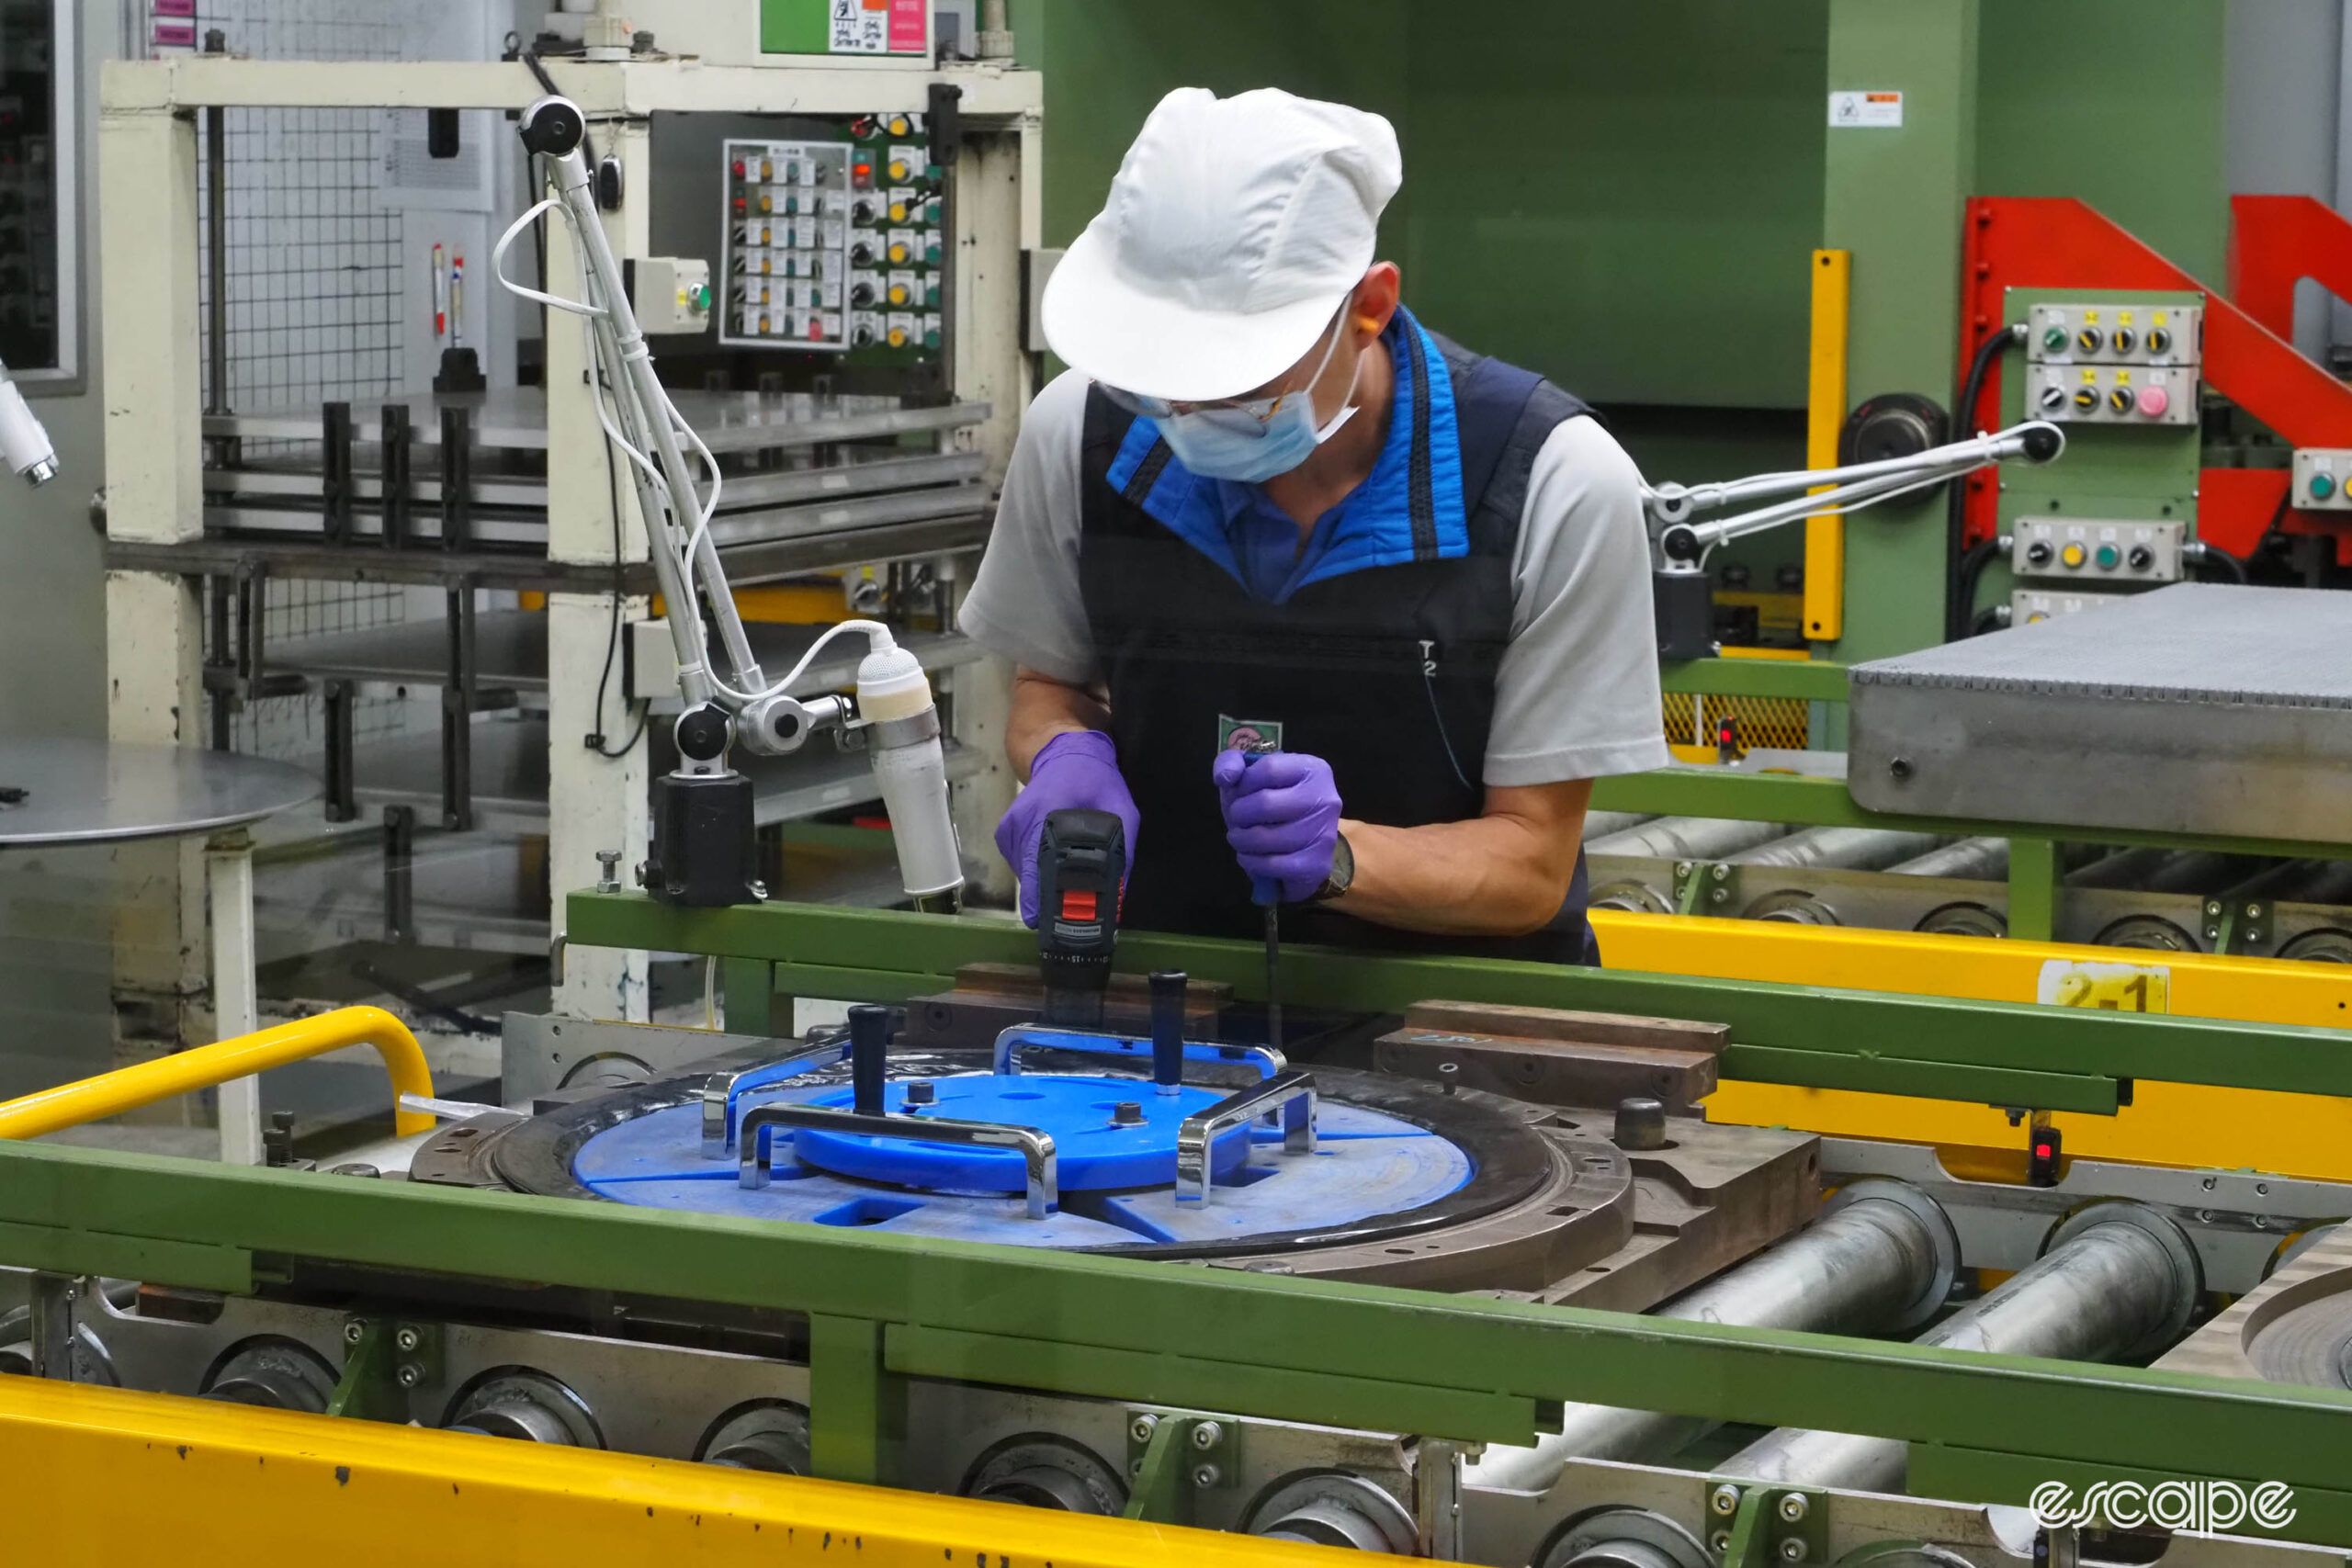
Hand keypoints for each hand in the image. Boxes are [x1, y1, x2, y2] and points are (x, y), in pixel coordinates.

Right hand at [993, 730, 1140, 925]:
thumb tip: (1118, 897)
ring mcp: (1008, 831)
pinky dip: (1040, 874)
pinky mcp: (1005, 836)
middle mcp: (1019, 824)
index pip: (1039, 864)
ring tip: (1071, 896)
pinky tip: (1057, 868)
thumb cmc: (1094, 777)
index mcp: (1046, 812)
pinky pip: (1022, 868)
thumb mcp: (1121, 809)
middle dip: (1052, 903)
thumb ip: (1122, 851)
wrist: (1061, 751)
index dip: (1048, 900)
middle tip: (1075, 924)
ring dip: (1048, 889)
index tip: (1060, 926)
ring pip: (1026, 877)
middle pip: (1031, 879)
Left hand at [1211, 748, 1341, 903]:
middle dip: (1239, 813)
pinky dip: (1251, 861)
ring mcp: (1324, 834)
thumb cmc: (1273, 802)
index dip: (1244, 783)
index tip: (1240, 792)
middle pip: (1265, 804)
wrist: (1302, 843)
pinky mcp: (1317, 864)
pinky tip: (1249, 856)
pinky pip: (1272, 864)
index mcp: (1313, 769)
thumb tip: (1225, 777)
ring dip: (1240, 839)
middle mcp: (1325, 799)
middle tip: (1237, 818)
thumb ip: (1231, 762)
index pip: (1269, 769)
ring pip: (1265, 837)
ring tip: (1240, 837)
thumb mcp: (1251, 776)